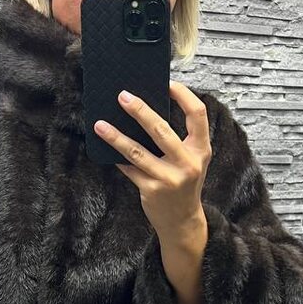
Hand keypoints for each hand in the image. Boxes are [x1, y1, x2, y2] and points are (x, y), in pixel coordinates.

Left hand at [94, 81, 211, 240]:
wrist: (182, 220)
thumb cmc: (184, 184)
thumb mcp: (191, 160)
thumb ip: (178, 140)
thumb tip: (147, 110)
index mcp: (201, 150)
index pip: (198, 114)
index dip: (184, 95)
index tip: (168, 83)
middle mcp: (188, 163)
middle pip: (161, 130)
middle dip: (140, 111)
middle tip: (123, 96)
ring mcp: (169, 178)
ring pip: (137, 151)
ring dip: (116, 137)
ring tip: (100, 125)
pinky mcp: (151, 190)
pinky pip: (129, 168)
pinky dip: (117, 157)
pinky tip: (105, 148)